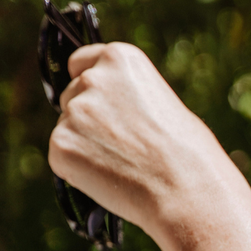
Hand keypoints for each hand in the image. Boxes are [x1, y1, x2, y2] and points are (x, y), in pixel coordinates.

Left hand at [47, 43, 238, 237]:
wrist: (186, 191)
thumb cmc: (190, 156)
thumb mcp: (164, 106)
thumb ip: (130, 100)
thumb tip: (110, 116)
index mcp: (120, 59)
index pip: (81, 63)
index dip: (89, 88)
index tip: (98, 107)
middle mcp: (92, 78)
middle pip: (71, 98)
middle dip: (88, 121)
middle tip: (122, 150)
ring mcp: (73, 111)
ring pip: (68, 131)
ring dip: (85, 148)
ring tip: (124, 169)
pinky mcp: (61, 144)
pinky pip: (62, 158)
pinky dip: (79, 172)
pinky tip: (110, 180)